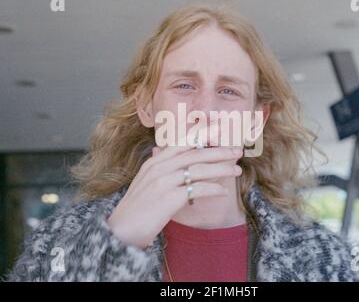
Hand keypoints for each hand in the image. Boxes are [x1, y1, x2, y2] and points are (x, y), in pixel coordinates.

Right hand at [107, 142, 242, 248]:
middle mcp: (159, 167)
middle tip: (237, 150)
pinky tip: (223, 191)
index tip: (220, 128)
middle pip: (195, 153)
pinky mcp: (169, 198)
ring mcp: (163, 181)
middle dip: (219, 151)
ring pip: (199, 169)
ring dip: (221, 169)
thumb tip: (173, 159)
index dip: (202, 134)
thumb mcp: (147, 182)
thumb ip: (162, 168)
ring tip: (236, 170)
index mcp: (154, 161)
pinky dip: (213, 188)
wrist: (120, 230)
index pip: (182, 142)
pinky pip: (197, 189)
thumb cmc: (137, 208)